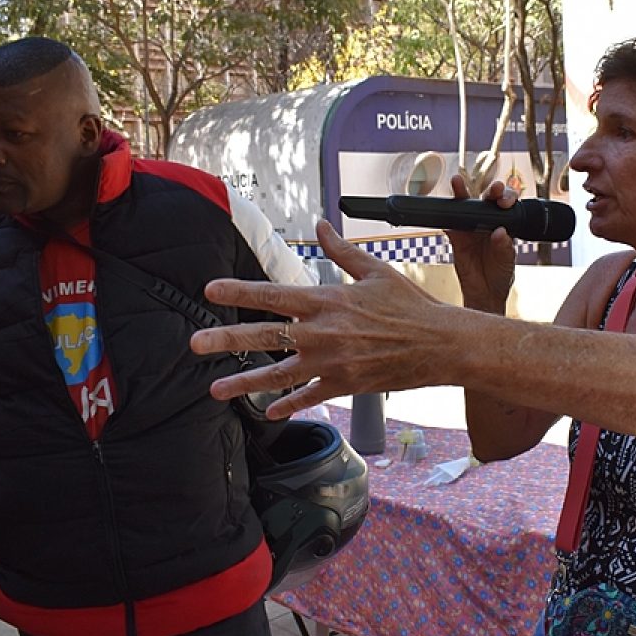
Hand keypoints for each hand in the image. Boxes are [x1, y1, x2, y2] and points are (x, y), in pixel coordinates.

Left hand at [190, 220, 454, 417]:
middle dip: (225, 339)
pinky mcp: (345, 385)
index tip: (209, 290)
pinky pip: (308, 396)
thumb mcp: (375, 271)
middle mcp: (323, 332)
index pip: (273, 294)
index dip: (239, 291)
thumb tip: (321, 223)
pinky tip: (268, 412)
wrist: (440, 344)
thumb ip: (341, 251)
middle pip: (264, 335)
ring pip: (278, 374)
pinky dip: (287, 405)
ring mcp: (332, 362)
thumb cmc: (411, 305)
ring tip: (216, 390)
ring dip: (245, 383)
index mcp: (327, 300)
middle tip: (195, 345)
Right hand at [446, 175, 516, 313]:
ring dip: (462, 193)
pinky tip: (445, 209)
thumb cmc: (500, 274)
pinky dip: (446, 217)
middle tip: (495, 189)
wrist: (485, 293)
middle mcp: (489, 222)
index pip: (507, 205)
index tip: (505, 202)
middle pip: (488, 200)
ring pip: (466, 206)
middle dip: (492, 191)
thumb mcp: (507, 262)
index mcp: (505, 224)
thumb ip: (504, 248)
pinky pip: (450, 224)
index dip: (507, 198)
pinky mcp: (457, 238)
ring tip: (457, 182)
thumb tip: (500, 232)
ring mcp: (471, 228)